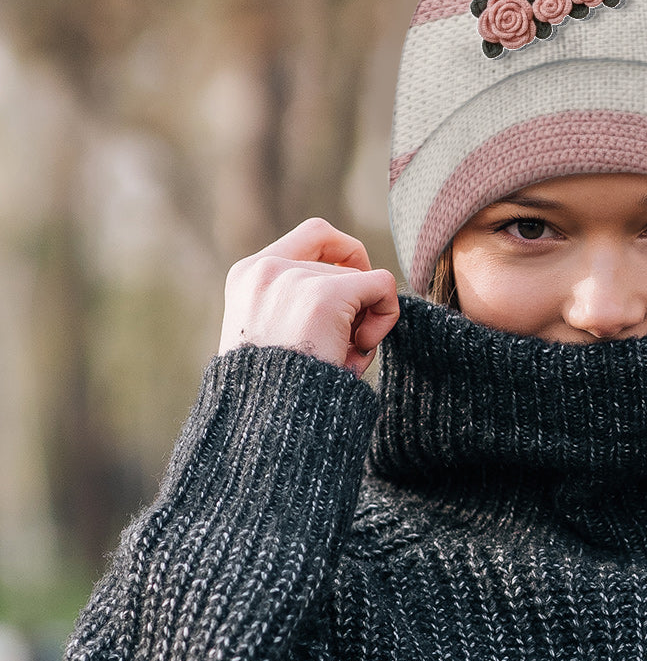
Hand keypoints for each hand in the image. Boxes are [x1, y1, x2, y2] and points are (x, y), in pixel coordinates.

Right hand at [219, 218, 400, 378]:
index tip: (351, 291)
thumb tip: (365, 282)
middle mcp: (266, 269)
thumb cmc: (276, 392)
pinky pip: (382, 286)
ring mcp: (294, 279)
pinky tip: (361, 348)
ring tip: (340, 357)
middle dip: (353, 304)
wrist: (265, 424)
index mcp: (247, 276)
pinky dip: (386, 315)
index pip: (314, 235)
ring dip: (363, 320)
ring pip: (362, 280)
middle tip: (341, 346)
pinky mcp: (325, 296)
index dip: (345, 256)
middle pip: (343, 264)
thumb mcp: (275, 334)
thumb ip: (300, 302)